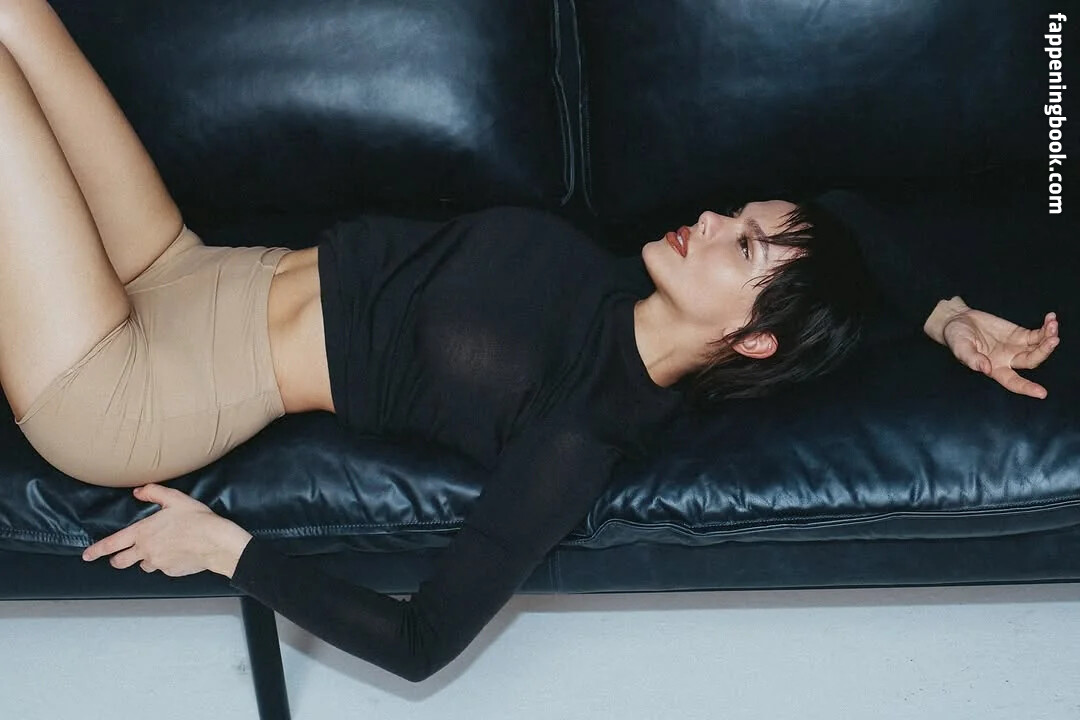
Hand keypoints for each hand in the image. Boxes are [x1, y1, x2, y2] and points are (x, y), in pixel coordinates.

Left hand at [81, 484, 252, 577]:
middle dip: (117, 559)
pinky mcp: (170, 572)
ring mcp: (158, 563)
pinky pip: (162, 568)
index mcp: (143, 533)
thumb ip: (153, 492)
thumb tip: (139, 491)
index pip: (112, 544)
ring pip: (143, 565)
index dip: (96, 550)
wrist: (216, 542)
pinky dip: (165, 562)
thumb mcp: (175, 499)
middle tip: (119, 557)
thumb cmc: (197, 520)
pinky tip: (178, 553)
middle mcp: (146, 550)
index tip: (87, 555)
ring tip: (161, 548)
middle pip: (121, 561)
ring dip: (146, 559)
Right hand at [938, 304, 1059, 398]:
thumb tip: (985, 368)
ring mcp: (1016, 347)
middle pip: (1032, 360)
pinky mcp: (1019, 334)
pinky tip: (1050, 319)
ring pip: (1038, 347)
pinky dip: (1046, 327)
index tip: (1042, 393)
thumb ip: (971, 358)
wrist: (958, 320)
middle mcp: (1009, 360)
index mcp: (995, 368)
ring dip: (1048, 337)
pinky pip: (1038, 333)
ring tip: (1052, 325)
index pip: (1013, 382)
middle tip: (1053, 339)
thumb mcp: (959, 348)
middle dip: (1044, 351)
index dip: (1027, 388)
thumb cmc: (956, 337)